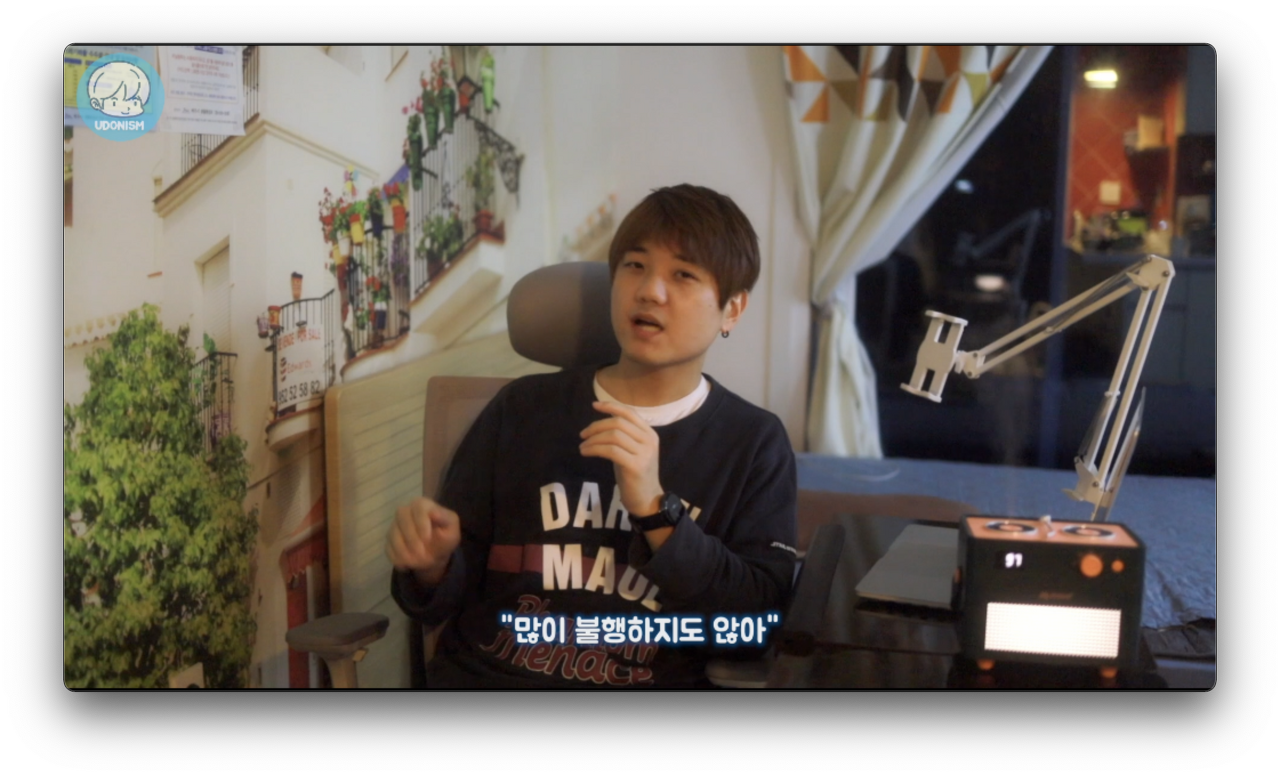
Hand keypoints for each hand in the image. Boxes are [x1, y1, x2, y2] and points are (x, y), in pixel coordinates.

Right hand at [386, 497, 460, 586]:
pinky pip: (388, 548)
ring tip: (417, 563)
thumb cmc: (445, 538)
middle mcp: (406, 512)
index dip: (421, 522)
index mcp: (423, 505)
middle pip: (402, 516)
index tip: (427, 538)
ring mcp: (395, 526)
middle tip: (422, 553)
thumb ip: (446, 518)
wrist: (435, 554)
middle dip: (411, 537)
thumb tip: (434, 512)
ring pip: (392, 534)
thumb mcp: (452, 528)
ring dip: (404, 551)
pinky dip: (397, 559)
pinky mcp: (389, 541)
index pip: (418, 506)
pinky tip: (408, 566)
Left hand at [579, 401, 662, 516]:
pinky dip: (594, 449)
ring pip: (613, 436)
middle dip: (596, 426)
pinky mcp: (635, 466)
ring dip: (593, 439)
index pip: (629, 413)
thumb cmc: (635, 474)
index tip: (594, 405)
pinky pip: (610, 451)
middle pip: (618, 423)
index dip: (610, 406)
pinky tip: (586, 452)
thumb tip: (602, 421)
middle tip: (582, 434)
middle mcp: (649, 440)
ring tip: (582, 446)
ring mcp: (644, 453)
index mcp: (649, 433)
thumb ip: (622, 435)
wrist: (647, 499)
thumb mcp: (631, 450)